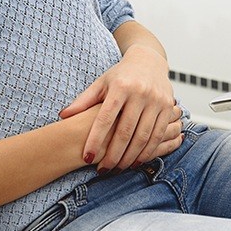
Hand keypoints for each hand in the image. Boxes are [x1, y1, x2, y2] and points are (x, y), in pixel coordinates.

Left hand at [59, 44, 175, 170]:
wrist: (149, 61)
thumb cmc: (120, 75)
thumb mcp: (101, 84)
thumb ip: (83, 101)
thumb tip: (63, 116)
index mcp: (120, 87)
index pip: (105, 118)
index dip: (96, 139)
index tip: (87, 157)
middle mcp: (139, 93)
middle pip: (125, 131)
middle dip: (113, 154)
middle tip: (103, 169)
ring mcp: (156, 101)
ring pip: (143, 137)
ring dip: (130, 157)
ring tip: (117, 168)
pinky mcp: (168, 108)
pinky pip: (158, 135)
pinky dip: (147, 151)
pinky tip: (136, 161)